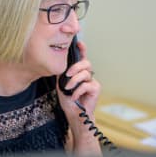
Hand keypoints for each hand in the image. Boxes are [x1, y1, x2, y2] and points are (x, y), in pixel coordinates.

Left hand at [56, 40, 101, 156]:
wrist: (73, 114)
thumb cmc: (68, 99)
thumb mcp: (61, 83)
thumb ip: (62, 73)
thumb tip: (59, 64)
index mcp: (78, 71)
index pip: (82, 57)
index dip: (82, 49)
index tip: (78, 42)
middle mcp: (87, 74)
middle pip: (86, 63)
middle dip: (76, 67)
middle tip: (68, 74)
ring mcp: (92, 81)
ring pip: (86, 73)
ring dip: (75, 81)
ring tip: (69, 88)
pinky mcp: (96, 89)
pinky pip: (87, 85)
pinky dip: (78, 91)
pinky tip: (73, 97)